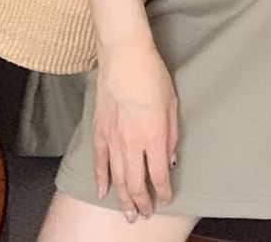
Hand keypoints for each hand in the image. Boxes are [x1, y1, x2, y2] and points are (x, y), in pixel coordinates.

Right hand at [92, 34, 178, 222]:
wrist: (124, 56)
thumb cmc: (152, 75)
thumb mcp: (172, 104)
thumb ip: (172, 135)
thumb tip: (169, 158)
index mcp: (154, 136)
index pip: (158, 174)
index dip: (162, 191)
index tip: (166, 198)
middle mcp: (132, 141)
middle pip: (135, 182)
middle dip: (141, 202)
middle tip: (144, 215)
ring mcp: (112, 137)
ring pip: (116, 177)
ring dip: (122, 198)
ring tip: (127, 213)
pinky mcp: (98, 129)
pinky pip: (98, 161)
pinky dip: (100, 178)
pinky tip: (103, 191)